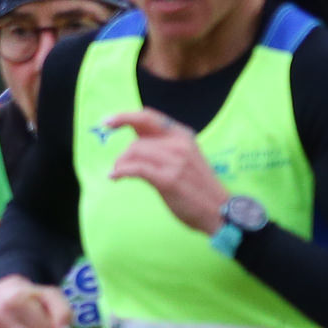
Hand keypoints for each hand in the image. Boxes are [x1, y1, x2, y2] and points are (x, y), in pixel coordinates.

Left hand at [101, 109, 231, 232]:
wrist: (220, 210)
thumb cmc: (200, 188)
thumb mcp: (186, 157)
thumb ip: (163, 145)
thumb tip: (135, 136)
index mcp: (183, 135)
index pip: (149, 117)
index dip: (125, 116)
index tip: (108, 122)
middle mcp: (179, 144)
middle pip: (138, 137)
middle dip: (123, 152)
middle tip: (116, 165)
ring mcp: (175, 161)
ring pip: (134, 152)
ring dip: (121, 164)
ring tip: (119, 175)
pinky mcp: (168, 179)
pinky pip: (135, 168)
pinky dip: (120, 172)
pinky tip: (115, 178)